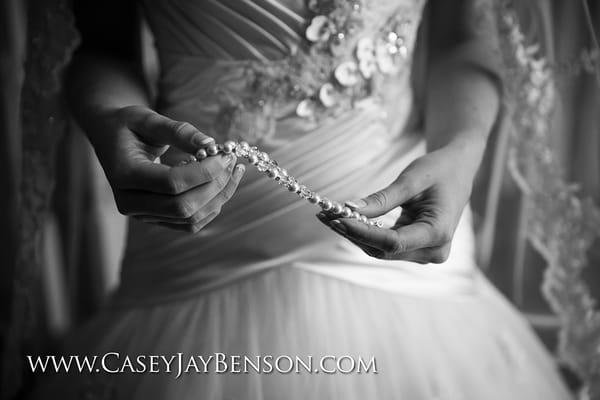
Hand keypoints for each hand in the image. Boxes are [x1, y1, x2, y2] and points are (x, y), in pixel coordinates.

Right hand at [86, 105, 244, 232]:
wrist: (108, 138)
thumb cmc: (127, 125)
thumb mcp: (147, 118)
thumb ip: (179, 131)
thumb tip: (211, 144)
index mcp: (123, 174)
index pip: (171, 183)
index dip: (204, 172)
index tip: (226, 154)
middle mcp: (129, 202)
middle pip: (183, 207)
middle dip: (215, 186)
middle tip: (232, 162)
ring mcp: (143, 215)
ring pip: (190, 219)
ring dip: (219, 197)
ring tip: (234, 171)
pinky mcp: (156, 219)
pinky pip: (190, 223)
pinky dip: (212, 206)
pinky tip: (222, 184)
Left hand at [316, 142, 480, 262]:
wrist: (458, 171)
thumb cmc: (439, 170)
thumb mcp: (411, 180)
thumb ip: (382, 199)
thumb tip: (348, 210)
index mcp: (438, 233)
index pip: (392, 242)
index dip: (361, 232)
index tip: (336, 218)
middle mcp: (434, 251)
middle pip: (384, 249)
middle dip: (352, 232)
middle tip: (325, 214)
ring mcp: (425, 253)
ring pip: (381, 250)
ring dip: (354, 234)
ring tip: (328, 216)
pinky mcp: (416, 249)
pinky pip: (385, 246)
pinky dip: (364, 233)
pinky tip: (343, 220)